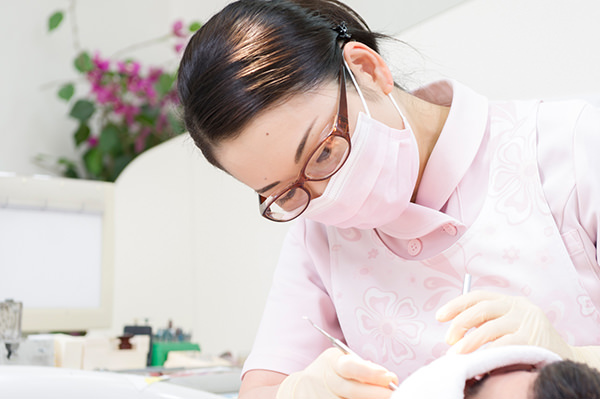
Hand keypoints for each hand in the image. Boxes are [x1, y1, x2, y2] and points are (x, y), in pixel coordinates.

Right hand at [276, 348, 397, 398]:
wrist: (301, 389)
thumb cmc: (329, 374)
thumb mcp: (340, 362)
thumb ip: (362, 367)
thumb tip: (387, 378)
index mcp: (332, 363)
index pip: (350, 366)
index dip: (370, 372)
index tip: (389, 376)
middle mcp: (326, 382)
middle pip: (353, 391)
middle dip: (377, 393)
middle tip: (394, 393)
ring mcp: (323, 398)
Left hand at [435, 291, 574, 358]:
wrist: (563, 356)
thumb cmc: (527, 342)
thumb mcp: (507, 326)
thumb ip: (486, 324)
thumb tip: (453, 334)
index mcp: (509, 301)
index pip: (478, 296)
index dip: (457, 305)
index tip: (440, 316)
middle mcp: (518, 306)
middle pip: (481, 309)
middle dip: (460, 324)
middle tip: (449, 340)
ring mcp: (526, 321)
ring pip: (489, 328)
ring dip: (469, 342)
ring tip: (457, 353)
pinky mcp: (532, 339)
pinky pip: (503, 345)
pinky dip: (487, 352)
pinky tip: (478, 359)